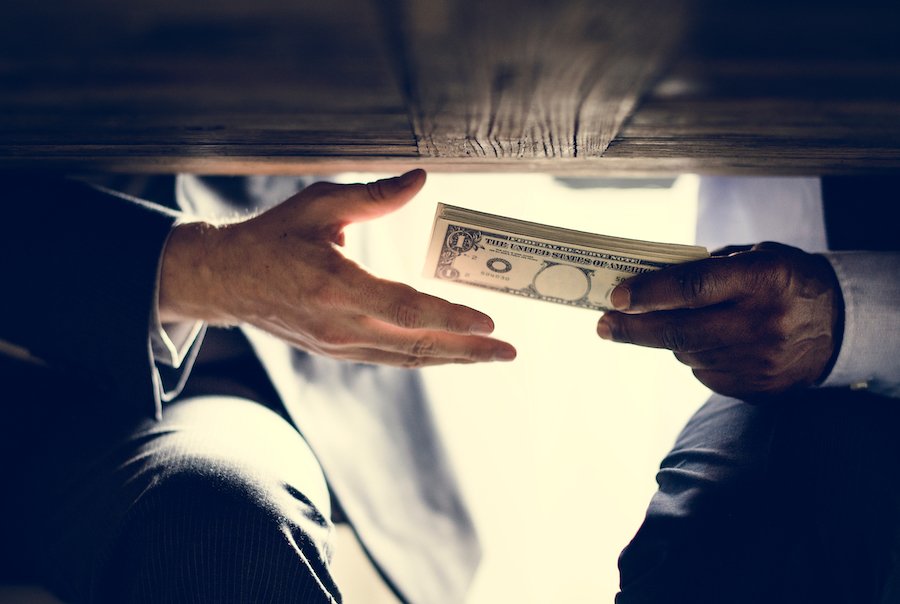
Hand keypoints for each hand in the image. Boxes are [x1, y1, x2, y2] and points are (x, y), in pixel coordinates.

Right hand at [159, 169, 516, 366]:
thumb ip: (375, 196)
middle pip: (416, 345)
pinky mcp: (335, 351)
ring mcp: (337, 345)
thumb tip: (421, 179)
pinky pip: (390, 359)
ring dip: (451, 359)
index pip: (405, 308)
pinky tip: (449, 352)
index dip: (450, 319)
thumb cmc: (274, 236)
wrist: (226, 280)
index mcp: (337, 285)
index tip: (489, 323)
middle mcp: (340, 325)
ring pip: (406, 358)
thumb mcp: (320, 204)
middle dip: (467, 351)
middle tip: (508, 351)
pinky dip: (424, 356)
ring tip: (490, 355)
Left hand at [596, 242, 842, 398]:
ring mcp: (760, 362)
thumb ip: (706, 269)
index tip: (615, 298)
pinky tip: (713, 343)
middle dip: (632, 329)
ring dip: (671, 339)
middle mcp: (762, 323)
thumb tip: (645, 284)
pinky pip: (706, 374)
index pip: (694, 287)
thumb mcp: (755, 257)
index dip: (649, 293)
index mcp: (763, 279)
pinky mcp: (758, 389)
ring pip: (688, 354)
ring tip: (677, 323)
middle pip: (680, 331)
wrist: (840, 326)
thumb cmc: (783, 281)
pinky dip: (697, 357)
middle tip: (603, 325)